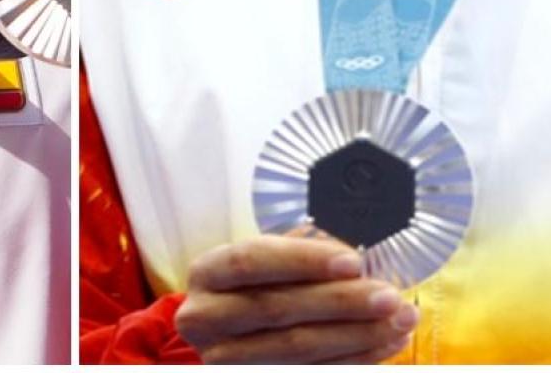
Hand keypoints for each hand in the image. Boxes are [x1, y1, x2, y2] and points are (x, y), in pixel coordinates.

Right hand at [175, 234, 418, 363]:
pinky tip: (387, 342)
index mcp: (207, 274)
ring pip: (297, 349)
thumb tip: (355, 247)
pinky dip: (356, 358)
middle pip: (276, 308)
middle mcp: (206, 318)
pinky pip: (312, 372)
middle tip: (389, 296)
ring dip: (358, 335)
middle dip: (340, 302)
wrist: (231, 337)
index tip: (353, 261)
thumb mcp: (264, 264)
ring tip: (401, 320)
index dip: (302, 260)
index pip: (250, 261)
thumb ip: (298, 252)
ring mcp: (226, 359)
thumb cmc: (254, 289)